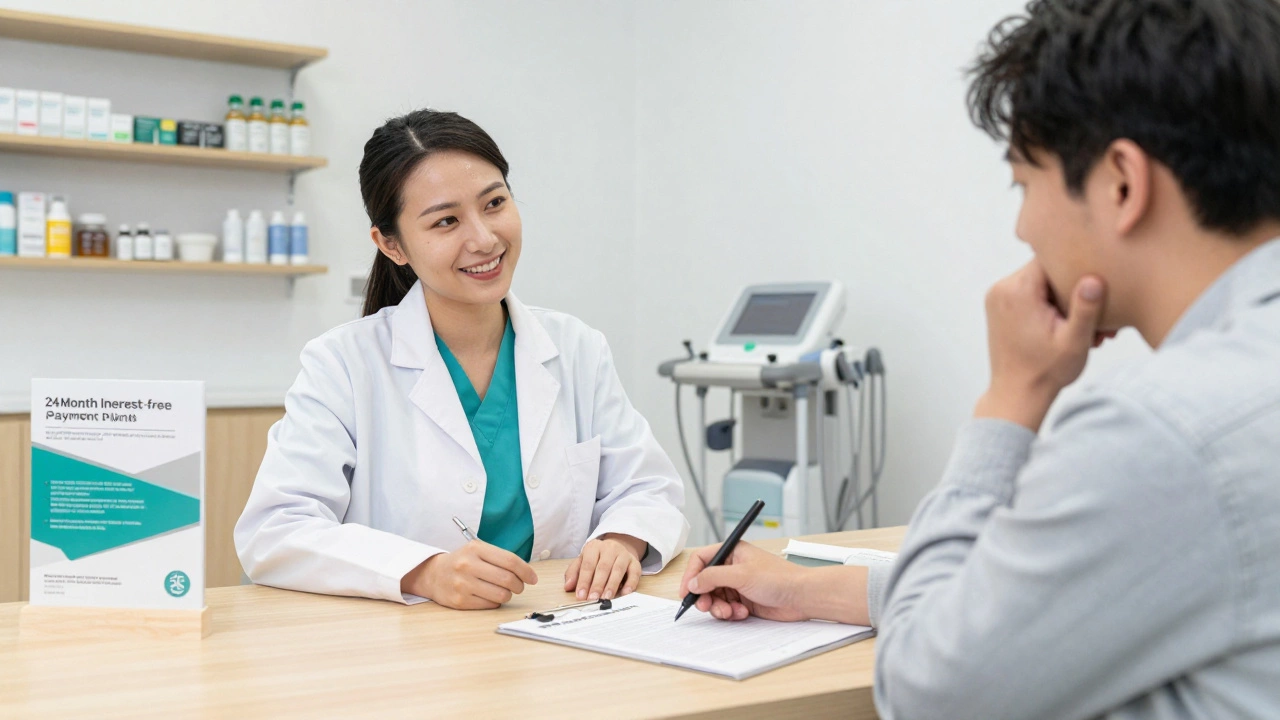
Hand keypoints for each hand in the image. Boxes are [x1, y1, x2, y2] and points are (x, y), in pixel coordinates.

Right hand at [401, 541, 537, 609]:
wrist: (434, 575)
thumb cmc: (463, 562)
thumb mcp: (478, 550)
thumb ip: (500, 558)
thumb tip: (527, 574)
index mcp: (476, 549)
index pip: (510, 561)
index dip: (526, 571)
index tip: (533, 578)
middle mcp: (468, 565)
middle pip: (507, 579)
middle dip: (519, 585)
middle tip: (519, 586)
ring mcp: (462, 584)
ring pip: (501, 594)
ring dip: (508, 595)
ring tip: (504, 591)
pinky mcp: (460, 601)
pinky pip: (490, 604)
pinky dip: (496, 602)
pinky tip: (490, 596)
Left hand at [564, 533, 645, 600]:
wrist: (617, 547)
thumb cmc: (597, 558)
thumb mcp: (582, 561)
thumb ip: (573, 573)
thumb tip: (568, 587)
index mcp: (594, 547)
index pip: (588, 565)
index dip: (584, 581)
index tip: (581, 595)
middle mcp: (610, 548)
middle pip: (603, 567)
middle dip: (597, 585)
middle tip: (593, 598)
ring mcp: (624, 554)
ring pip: (618, 570)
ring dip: (612, 585)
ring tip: (606, 598)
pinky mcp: (635, 562)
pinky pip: (634, 573)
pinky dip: (630, 584)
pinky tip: (625, 593)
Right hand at [677, 541, 814, 621]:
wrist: (802, 597)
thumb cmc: (779, 578)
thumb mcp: (741, 574)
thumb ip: (713, 577)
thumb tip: (693, 583)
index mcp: (732, 552)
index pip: (701, 560)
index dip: (691, 575)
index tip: (686, 591)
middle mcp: (733, 567)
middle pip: (705, 582)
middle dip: (705, 596)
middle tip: (706, 607)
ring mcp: (738, 585)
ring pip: (715, 598)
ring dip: (719, 608)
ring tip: (730, 612)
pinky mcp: (744, 601)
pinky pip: (726, 609)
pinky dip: (731, 613)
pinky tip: (743, 613)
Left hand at [976, 261, 1106, 430]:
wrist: (1015, 396)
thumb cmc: (1045, 373)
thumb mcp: (1074, 342)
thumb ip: (1085, 308)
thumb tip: (1094, 278)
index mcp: (1018, 290)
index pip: (1053, 258)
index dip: (1078, 269)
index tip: (1097, 288)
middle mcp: (1002, 288)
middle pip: (1048, 271)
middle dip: (1075, 291)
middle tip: (1101, 320)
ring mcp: (998, 297)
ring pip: (1041, 284)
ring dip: (1066, 302)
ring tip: (1088, 330)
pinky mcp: (1000, 307)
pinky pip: (1031, 295)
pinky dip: (1051, 307)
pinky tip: (1069, 328)